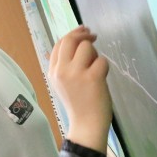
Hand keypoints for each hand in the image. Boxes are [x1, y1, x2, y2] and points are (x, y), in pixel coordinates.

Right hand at [49, 25, 111, 151]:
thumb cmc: (78, 104)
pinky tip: (101, 79)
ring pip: (87, 47)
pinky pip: (101, 60)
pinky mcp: (92, 77)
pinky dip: (104, 67)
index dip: (71, 34)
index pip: (58, 44)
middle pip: (70, 40)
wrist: (86, 125)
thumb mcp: (63, 84)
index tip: (82, 32)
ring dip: (95, 54)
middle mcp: (61, 71)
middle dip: (83, 35)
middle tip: (93, 36)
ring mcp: (76, 74)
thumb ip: (64, 65)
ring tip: (95, 69)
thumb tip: (73, 40)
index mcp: (53, 72)